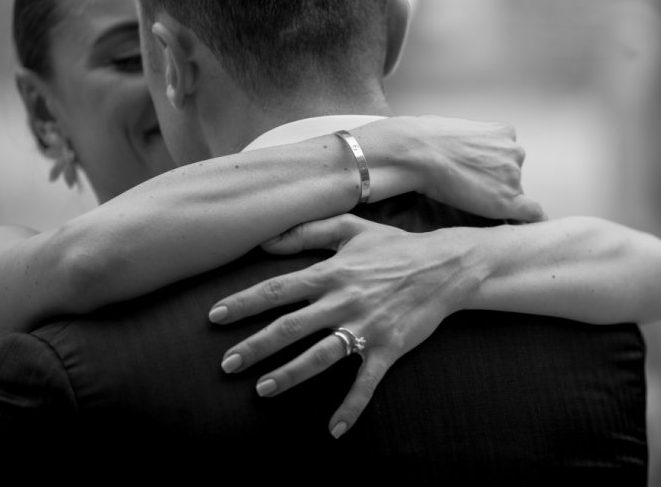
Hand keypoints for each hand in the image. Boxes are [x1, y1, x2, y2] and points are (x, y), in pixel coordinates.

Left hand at [208, 214, 483, 437]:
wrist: (446, 266)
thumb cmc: (396, 246)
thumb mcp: (352, 229)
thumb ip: (308, 231)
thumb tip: (266, 242)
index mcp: (331, 272)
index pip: (277, 289)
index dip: (243, 303)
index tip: (214, 317)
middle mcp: (343, 300)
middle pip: (289, 327)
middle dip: (255, 347)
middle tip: (226, 365)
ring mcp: (366, 327)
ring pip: (320, 356)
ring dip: (289, 374)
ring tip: (261, 390)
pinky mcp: (388, 348)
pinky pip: (366, 383)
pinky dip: (351, 407)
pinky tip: (334, 431)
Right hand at [364, 115, 545, 222]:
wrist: (418, 153)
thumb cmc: (427, 140)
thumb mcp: (458, 128)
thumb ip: (472, 141)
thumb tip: (462, 152)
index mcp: (504, 132)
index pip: (508, 156)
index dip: (493, 170)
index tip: (479, 177)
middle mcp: (514, 152)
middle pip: (513, 176)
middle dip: (496, 184)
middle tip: (469, 188)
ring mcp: (513, 176)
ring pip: (514, 194)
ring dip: (497, 199)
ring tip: (468, 199)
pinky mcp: (508, 200)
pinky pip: (532, 213)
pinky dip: (531, 221)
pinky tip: (525, 227)